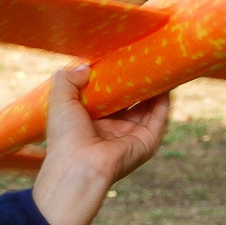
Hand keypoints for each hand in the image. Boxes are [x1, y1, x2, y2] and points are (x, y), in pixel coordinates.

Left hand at [30, 64, 170, 224]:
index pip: (106, 96)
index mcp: (90, 121)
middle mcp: (112, 128)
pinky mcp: (147, 142)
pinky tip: (166, 83)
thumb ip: (67, 79)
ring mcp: (130, 135)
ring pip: (148, 107)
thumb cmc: (65, 135)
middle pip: (130, 100)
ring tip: (159, 66)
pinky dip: (164, 101)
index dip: (113, 79)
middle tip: (144, 59)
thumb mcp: (59, 100)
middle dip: (137, 81)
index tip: (120, 59)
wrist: (79, 165)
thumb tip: (86, 67)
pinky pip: (159, 117)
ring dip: (154, 88)